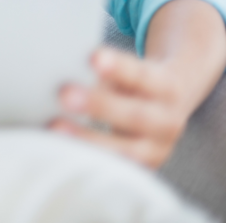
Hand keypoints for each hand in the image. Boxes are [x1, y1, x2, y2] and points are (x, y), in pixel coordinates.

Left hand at [49, 0, 225, 168]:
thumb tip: (63, 64)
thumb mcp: (132, 69)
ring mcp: (157, 150)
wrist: (170, 105)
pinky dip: (89, 158)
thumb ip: (105, 69)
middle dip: (99, 105)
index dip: (119, 68)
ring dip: (88, 138)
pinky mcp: (142, 169)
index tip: (93, 57)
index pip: (143, 76)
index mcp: (167, 87)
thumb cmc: (137, 81)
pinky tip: (62, 150)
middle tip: (64, 94)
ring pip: (126, 150)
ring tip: (56, 126)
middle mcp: (168, 121)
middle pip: (135, 115)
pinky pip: (115, 168)